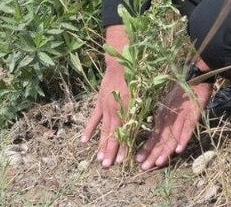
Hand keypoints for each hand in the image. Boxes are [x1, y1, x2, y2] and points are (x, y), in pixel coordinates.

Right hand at [81, 26, 130, 167]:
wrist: (120, 63)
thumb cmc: (135, 77)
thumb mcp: (142, 94)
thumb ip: (141, 110)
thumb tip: (146, 124)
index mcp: (126, 110)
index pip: (125, 134)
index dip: (123, 148)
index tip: (123, 161)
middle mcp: (114, 112)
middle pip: (112, 135)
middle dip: (110, 152)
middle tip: (108, 167)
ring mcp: (105, 108)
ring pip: (103, 130)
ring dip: (100, 145)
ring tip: (98, 160)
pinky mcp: (99, 103)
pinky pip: (94, 119)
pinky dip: (89, 130)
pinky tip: (84, 141)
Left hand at [135, 79, 212, 170]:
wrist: (193, 77)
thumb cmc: (180, 93)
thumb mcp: (167, 107)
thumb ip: (162, 121)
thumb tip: (155, 136)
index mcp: (162, 117)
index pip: (153, 136)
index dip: (146, 149)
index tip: (138, 160)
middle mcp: (169, 119)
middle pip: (160, 140)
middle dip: (152, 155)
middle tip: (144, 167)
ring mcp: (180, 117)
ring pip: (171, 137)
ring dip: (165, 151)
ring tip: (158, 163)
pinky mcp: (192, 114)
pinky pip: (187, 128)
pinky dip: (183, 139)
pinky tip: (179, 150)